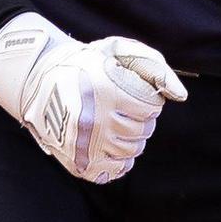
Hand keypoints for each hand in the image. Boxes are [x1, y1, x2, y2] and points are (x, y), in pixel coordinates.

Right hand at [0, 11, 187, 183]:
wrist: (40, 80)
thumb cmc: (86, 63)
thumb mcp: (118, 52)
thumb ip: (154, 67)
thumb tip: (180, 95)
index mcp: (107, 91)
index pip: (151, 107)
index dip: (146, 98)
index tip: (131, 91)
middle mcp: (97, 120)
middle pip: (143, 131)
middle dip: (140, 118)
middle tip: (122, 106)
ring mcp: (86, 145)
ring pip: (131, 151)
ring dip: (130, 137)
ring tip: (114, 121)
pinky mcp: (79, 162)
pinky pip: (116, 170)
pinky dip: (118, 158)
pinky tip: (108, 140)